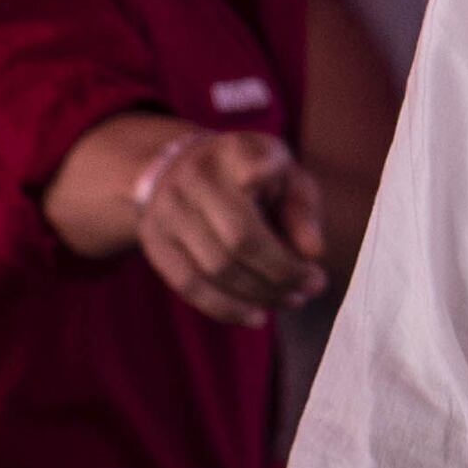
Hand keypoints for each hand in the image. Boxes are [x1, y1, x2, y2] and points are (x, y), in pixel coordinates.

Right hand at [135, 127, 329, 322]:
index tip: (259, 182)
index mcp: (232, 151)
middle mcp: (194, 178)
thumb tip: (313, 252)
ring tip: (292, 300)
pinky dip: (226, 308)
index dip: (258, 171)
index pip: (246, 159)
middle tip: (312, 286)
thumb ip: (301, 206)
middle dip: (282, 271)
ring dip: (260, 294)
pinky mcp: (154, 243)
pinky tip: (257, 316)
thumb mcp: (281, 173)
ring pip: (216, 268)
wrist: (178, 169)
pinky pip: (189, 286)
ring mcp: (168, 212)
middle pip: (240, 236)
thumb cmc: (246, 174)